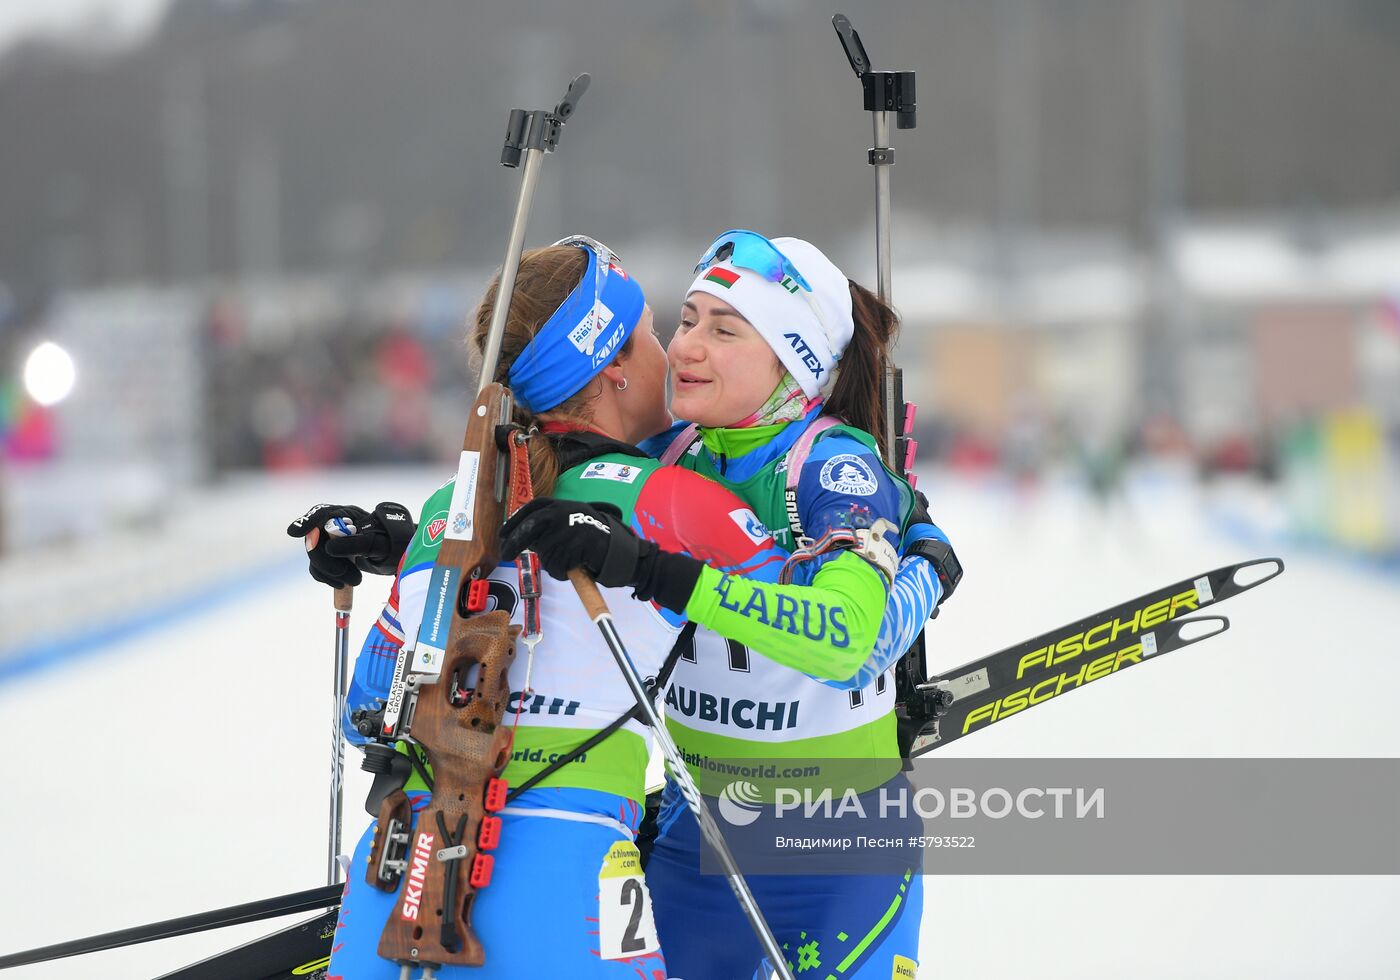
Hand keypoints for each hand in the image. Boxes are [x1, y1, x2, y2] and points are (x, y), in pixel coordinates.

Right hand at [287, 502, 415, 587]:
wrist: (395, 553)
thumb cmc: (390, 543)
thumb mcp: (379, 543)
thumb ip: (357, 543)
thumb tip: (330, 548)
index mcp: (346, 514)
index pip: (321, 514)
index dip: (306, 523)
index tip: (294, 533)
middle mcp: (333, 526)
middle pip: (314, 540)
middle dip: (325, 560)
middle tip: (343, 574)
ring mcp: (329, 542)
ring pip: (315, 558)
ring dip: (331, 573)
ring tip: (356, 580)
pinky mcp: (328, 558)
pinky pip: (318, 570)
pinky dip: (328, 579)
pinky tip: (344, 584)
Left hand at [499, 498, 641, 586]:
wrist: (618, 547)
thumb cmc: (592, 537)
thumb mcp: (569, 521)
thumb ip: (549, 525)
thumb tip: (522, 538)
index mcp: (560, 505)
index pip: (530, 510)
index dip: (514, 523)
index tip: (502, 535)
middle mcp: (563, 513)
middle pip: (529, 529)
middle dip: (514, 543)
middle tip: (505, 556)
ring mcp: (569, 529)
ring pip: (545, 553)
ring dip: (552, 563)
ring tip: (568, 561)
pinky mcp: (576, 546)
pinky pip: (558, 566)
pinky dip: (562, 572)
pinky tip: (575, 566)